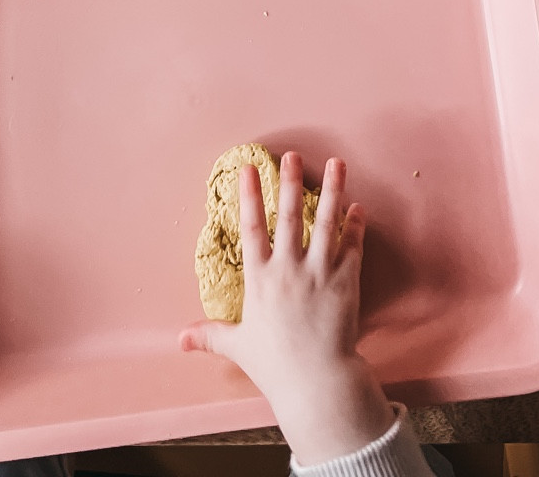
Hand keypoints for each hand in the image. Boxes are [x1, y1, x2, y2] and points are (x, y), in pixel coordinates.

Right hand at [180, 154, 393, 465]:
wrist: (317, 382)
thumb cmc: (275, 366)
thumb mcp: (238, 346)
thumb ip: (211, 335)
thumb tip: (180, 340)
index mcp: (261, 280)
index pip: (252, 229)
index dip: (250, 197)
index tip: (249, 169)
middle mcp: (290, 269)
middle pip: (290, 216)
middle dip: (291, 182)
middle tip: (294, 156)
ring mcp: (320, 273)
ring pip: (327, 223)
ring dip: (333, 191)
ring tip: (338, 164)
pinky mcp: (346, 282)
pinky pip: (353, 247)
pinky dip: (356, 226)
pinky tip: (359, 207)